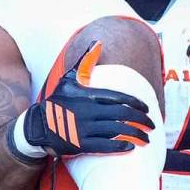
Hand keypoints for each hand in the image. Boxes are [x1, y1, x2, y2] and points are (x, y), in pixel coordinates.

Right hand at [24, 41, 153, 155]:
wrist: (38, 125)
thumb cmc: (57, 100)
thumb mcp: (69, 78)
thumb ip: (85, 61)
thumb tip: (97, 42)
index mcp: (88, 95)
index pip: (118, 97)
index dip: (136, 103)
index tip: (147, 109)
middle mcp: (88, 111)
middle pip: (122, 114)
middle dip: (141, 120)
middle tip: (151, 125)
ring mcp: (84, 128)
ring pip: (116, 130)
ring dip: (135, 134)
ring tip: (146, 138)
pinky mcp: (80, 144)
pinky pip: (104, 146)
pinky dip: (119, 146)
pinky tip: (130, 147)